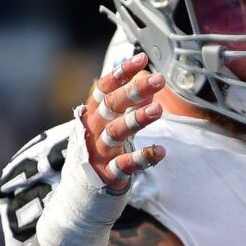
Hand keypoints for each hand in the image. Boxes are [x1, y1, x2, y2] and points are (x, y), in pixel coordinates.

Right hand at [80, 53, 166, 191]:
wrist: (85, 187)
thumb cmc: (103, 146)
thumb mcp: (113, 121)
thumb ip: (129, 103)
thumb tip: (147, 80)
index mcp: (93, 113)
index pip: (104, 87)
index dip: (121, 73)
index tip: (141, 58)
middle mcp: (93, 129)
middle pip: (110, 106)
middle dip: (134, 91)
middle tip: (159, 80)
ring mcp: (99, 152)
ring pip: (115, 133)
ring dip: (136, 120)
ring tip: (158, 109)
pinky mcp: (107, 174)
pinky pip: (124, 166)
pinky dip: (143, 158)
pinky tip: (161, 151)